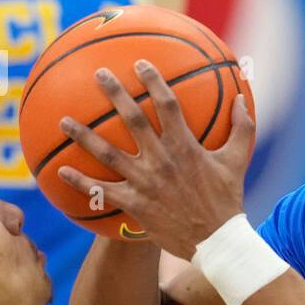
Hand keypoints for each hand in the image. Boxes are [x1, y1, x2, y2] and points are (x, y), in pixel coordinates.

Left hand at [56, 60, 253, 258]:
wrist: (216, 241)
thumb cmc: (227, 199)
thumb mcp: (237, 160)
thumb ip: (242, 127)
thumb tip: (243, 98)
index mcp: (186, 145)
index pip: (167, 104)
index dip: (153, 81)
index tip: (140, 64)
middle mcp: (161, 159)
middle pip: (132, 120)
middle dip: (115, 94)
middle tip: (99, 75)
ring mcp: (145, 182)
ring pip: (108, 153)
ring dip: (83, 136)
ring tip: (64, 121)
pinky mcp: (134, 204)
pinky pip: (102, 191)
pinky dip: (80, 181)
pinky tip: (61, 171)